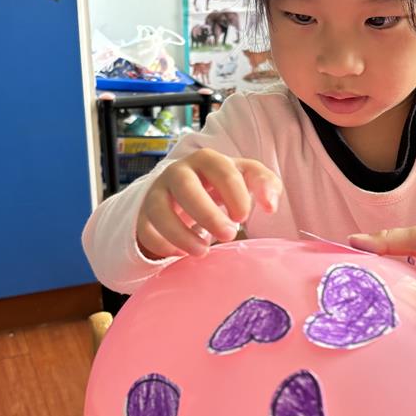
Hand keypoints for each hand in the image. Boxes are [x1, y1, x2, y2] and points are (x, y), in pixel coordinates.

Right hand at [136, 148, 281, 259]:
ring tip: (203, 252)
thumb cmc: (222, 185)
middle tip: (228, 235)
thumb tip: (270, 206)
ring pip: (160, 210)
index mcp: (207, 160)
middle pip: (185, 187)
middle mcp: (178, 172)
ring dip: (181, 234)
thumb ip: (266, 184)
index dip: (234, 194)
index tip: (243, 217)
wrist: (188, 190)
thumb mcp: (247, 178)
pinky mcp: (145, 214)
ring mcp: (158, 192)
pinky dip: (163, 245)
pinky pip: (147, 230)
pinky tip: (181, 254)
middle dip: (207, 214)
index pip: (221, 170)